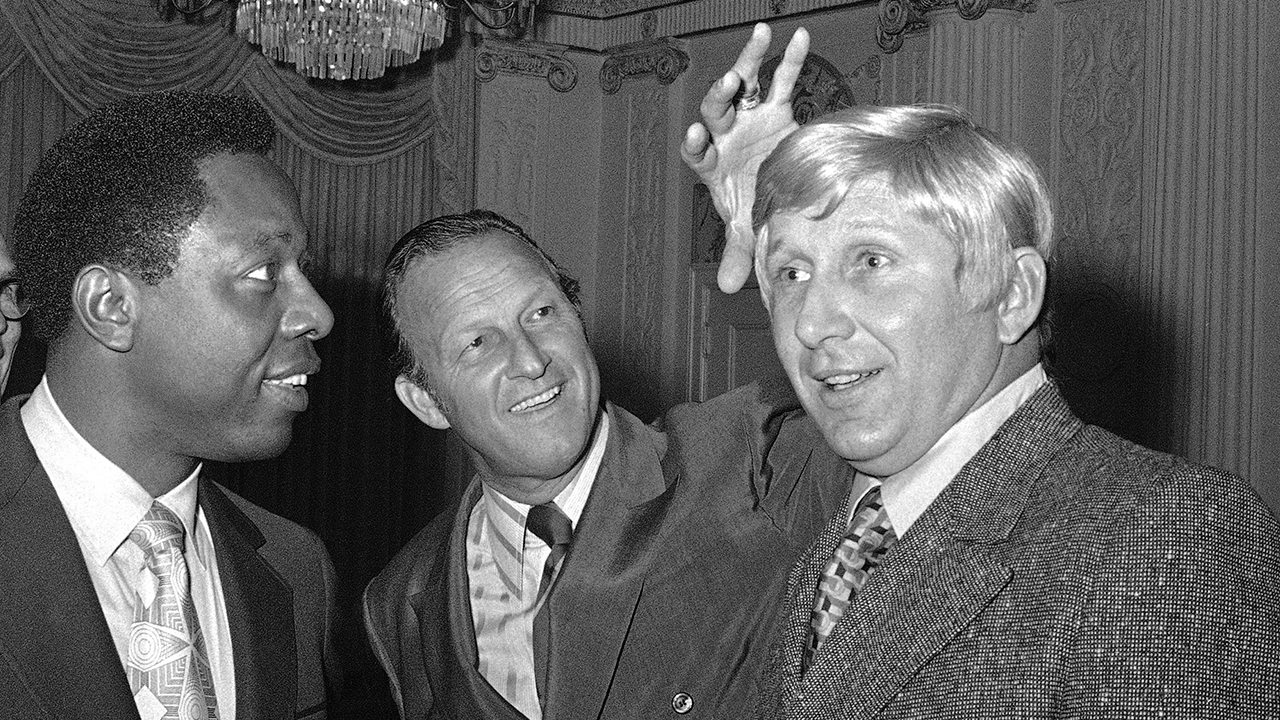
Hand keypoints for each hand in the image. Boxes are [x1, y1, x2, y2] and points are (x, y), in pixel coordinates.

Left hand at [680, 23, 807, 292]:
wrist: (775, 192)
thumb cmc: (753, 208)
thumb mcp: (746, 232)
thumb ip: (737, 254)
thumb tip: (730, 288)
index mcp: (714, 164)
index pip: (697, 150)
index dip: (696, 142)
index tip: (697, 135)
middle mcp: (727, 135)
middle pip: (716, 110)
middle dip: (719, 96)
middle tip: (727, 85)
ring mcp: (748, 117)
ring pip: (743, 85)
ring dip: (746, 63)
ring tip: (756, 40)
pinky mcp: (774, 107)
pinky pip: (781, 78)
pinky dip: (789, 58)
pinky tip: (799, 36)